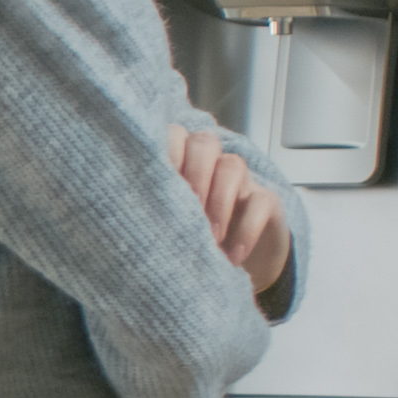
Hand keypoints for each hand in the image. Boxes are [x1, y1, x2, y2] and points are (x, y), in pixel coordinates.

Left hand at [168, 127, 292, 295]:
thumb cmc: (193, 240)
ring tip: (211, 240)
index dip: (166, 152)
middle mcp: (211, 164)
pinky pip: (260, 201)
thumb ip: (156, 213)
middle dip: (194, 175)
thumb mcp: (171, 227)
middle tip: (188, 214)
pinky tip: (233, 255)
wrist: (239, 261)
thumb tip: (130, 221)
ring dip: (218, 203)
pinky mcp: (266, 200)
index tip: (157, 188)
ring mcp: (241, 180)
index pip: (174, 135)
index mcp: (182, 162)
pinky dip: (246, 229)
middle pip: (204, 143)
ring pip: (232, 165)